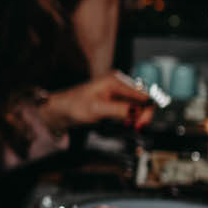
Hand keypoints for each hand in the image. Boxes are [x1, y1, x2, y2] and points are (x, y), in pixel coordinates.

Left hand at [40, 72, 154, 132]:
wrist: (61, 110)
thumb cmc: (74, 106)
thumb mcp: (98, 109)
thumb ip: (119, 110)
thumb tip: (138, 112)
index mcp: (115, 80)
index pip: (142, 94)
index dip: (146, 110)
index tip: (141, 124)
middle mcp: (118, 83)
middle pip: (142, 98)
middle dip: (143, 114)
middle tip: (138, 127)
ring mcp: (117, 91)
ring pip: (138, 104)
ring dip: (138, 116)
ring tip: (132, 125)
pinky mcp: (115, 99)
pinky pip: (130, 107)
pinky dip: (131, 116)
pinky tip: (126, 122)